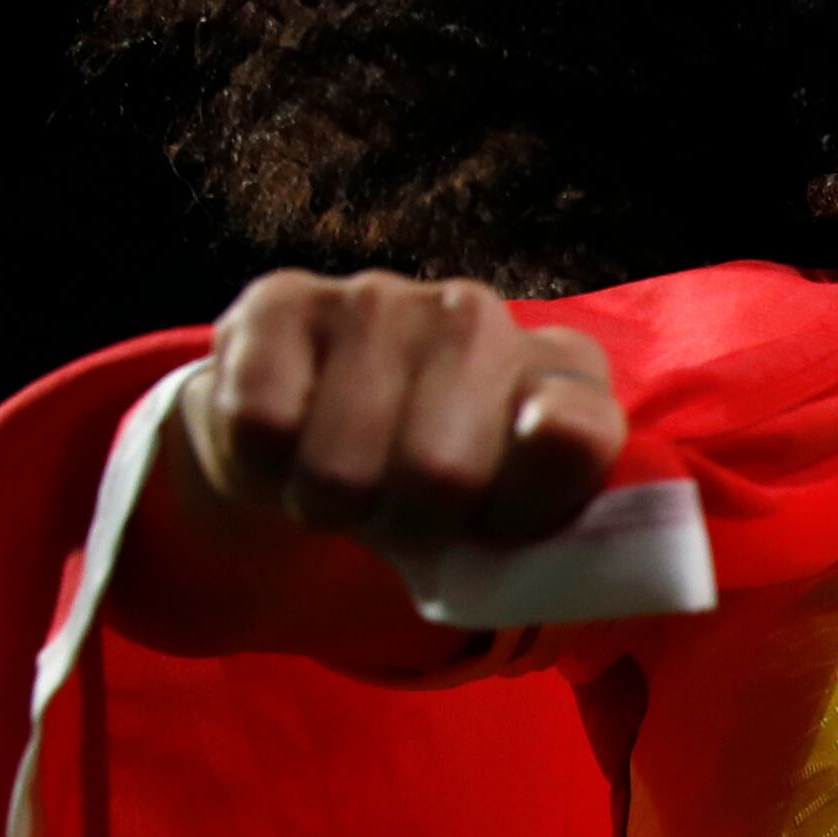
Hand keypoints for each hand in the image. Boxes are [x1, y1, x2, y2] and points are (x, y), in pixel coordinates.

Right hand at [182, 268, 626, 550]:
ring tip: (345, 478)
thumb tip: (543, 509)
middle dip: (408, 523)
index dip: (521, 511)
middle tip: (400, 511)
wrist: (310, 433)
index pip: (576, 435)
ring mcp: (378, 299)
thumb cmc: (433, 489)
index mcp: (563, 371)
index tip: (495, 526)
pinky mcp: (281, 302)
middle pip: (441, 475)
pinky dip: (263, 466)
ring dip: (330, 502)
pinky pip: (261, 427)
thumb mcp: (505, 526)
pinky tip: (288, 440)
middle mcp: (477, 316)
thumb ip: (550, 537)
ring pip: (340, 466)